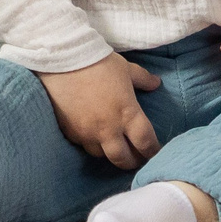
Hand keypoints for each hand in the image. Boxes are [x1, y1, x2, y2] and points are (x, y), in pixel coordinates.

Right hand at [38, 52, 161, 168]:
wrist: (64, 60)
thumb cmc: (99, 62)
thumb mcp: (126, 69)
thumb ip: (143, 79)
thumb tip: (156, 83)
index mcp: (127, 114)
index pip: (146, 142)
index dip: (153, 151)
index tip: (155, 152)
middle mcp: (109, 129)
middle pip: (124, 159)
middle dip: (133, 161)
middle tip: (136, 158)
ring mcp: (88, 133)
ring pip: (102, 155)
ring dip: (110, 152)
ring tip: (113, 147)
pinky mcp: (70, 132)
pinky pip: (83, 145)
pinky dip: (91, 143)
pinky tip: (92, 136)